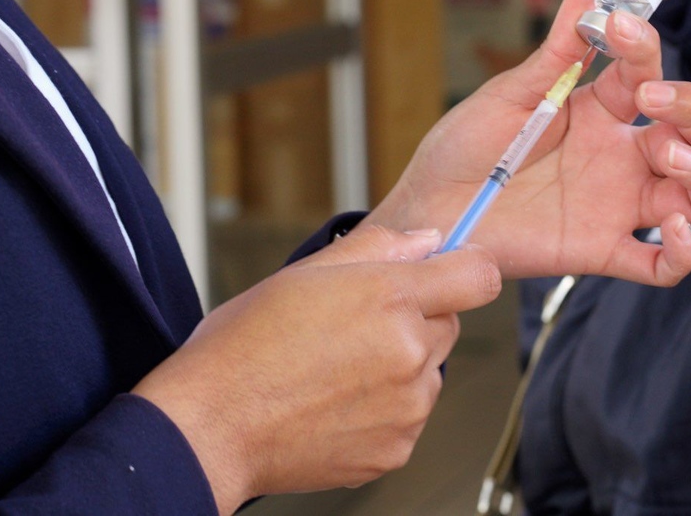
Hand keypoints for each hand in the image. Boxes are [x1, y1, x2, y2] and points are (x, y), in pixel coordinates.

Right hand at [132, 226, 500, 512]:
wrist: (212, 425)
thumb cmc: (244, 346)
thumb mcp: (304, 273)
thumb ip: (377, 247)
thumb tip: (428, 240)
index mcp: (390, 297)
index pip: (479, 277)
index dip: (465, 270)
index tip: (446, 274)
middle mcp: (409, 352)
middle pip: (448, 324)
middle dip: (414, 319)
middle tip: (352, 326)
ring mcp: (406, 408)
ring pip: (428, 373)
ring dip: (398, 366)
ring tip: (333, 370)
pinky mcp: (396, 450)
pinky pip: (407, 418)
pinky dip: (381, 410)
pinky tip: (332, 404)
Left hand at [366, 0, 690, 282]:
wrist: (428, 207)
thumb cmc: (464, 147)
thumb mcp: (509, 95)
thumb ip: (555, 53)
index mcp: (597, 109)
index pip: (646, 70)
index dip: (644, 45)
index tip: (618, 26)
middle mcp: (619, 154)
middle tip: (653, 100)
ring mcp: (616, 203)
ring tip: (672, 159)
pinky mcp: (601, 249)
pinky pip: (661, 264)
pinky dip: (684, 254)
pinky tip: (675, 231)